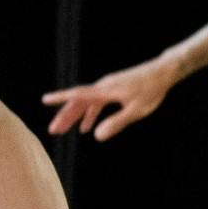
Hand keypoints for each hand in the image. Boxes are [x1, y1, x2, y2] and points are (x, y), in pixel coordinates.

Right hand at [40, 55, 178, 141]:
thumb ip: (116, 123)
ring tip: (64, 131)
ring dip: (76, 117)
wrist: (163, 71)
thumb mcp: (136, 110)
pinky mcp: (114, 89)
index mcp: (106, 91)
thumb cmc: (152, 91)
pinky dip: (90, 114)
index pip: (78, 95)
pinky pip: (96, 103)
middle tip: (53, 131)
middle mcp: (103, 87)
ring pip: (86, 103)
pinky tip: (88, 127)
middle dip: (65, 116)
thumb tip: (96, 137)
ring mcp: (108, 88)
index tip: (44, 100)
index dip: (60, 98)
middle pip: (78, 102)